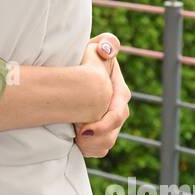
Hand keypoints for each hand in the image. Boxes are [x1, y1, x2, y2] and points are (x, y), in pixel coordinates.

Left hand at [75, 37, 130, 157]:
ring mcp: (111, 125)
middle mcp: (118, 111)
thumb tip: (106, 49)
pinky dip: (89, 150)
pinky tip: (76, 144)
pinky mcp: (102, 135)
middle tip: (77, 135)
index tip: (84, 129)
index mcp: (120, 94)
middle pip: (112, 133)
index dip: (103, 124)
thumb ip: (106, 44)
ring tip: (75, 141)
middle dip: (95, 138)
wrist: (74, 73)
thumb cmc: (86, 58)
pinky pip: (99, 150)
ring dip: (91, 146)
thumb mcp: (95, 47)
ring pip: (106, 145)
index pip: (117, 115)